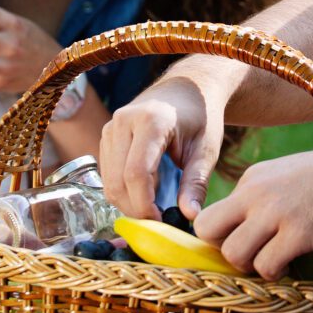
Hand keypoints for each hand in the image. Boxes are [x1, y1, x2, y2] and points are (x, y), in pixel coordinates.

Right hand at [98, 75, 225, 218]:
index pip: (137, 173)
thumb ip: (196, 182)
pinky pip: (107, 174)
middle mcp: (124, 122)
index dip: (145, 204)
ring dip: (127, 203)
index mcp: (151, 121)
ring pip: (108, 180)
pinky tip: (144, 196)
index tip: (161, 222)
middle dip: (135, 209)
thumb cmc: (200, 118)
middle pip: (118, 180)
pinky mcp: (106, 136)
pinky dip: (122, 192)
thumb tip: (189, 216)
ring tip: (154, 211)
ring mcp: (110, 128)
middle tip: (159, 223)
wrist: (185, 89)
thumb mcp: (206, 149)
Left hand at [192, 149, 312, 278]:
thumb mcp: (285, 174)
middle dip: (223, 250)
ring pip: (234, 254)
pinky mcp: (298, 233)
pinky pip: (266, 266)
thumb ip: (260, 196)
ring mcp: (276, 213)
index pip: (209, 214)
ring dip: (251, 266)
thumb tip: (242, 228)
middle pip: (208, 231)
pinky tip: (290, 264)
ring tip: (273, 261)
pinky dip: (274, 273)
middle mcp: (256, 193)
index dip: (220, 236)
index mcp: (251, 179)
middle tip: (250, 254)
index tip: (243, 242)